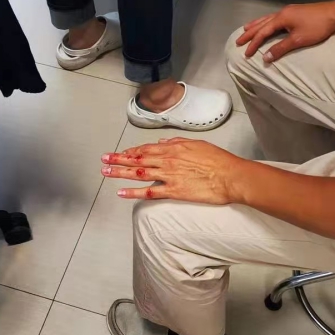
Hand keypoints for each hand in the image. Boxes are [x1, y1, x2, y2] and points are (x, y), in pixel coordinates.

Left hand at [101, 138, 246, 203]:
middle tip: (104, 159)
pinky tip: (121, 192)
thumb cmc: (219, 160)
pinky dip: (134, 192)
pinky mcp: (174, 191)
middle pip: (137, 159)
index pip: (146, 149)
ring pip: (139, 173)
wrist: (231, 176)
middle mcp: (167, 160)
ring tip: (106, 173)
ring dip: (120, 172)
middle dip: (119, 159)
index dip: (131, 151)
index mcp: (173, 148)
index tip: (121, 153)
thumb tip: (163, 141)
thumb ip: (178, 142)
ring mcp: (169, 176)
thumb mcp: (198, 144)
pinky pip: (150, 192)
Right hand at [236, 1, 334, 60]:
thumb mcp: (298, 40)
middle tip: (238, 41)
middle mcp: (282, 13)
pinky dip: (266, 22)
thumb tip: (266, 57)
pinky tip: (267, 24)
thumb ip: (281, 48)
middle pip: (262, 24)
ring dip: (256, 25)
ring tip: (246, 30)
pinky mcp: (294, 12)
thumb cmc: (317, 27)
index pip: (263, 32)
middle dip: (250, 33)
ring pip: (267, 19)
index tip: (246, 53)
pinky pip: (274, 18)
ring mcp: (288, 11)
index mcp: (281, 18)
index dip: (254, 43)